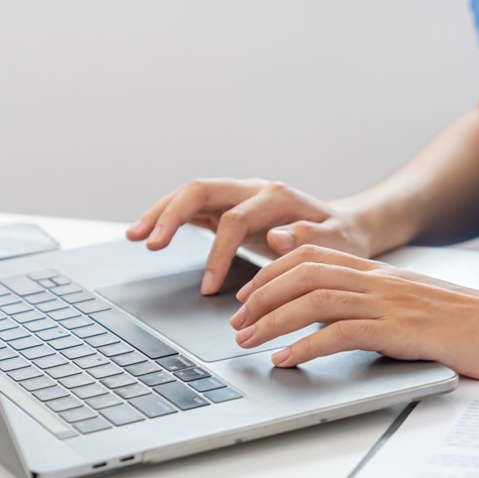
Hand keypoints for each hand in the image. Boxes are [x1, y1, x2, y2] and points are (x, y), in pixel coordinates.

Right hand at [126, 179, 375, 294]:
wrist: (343, 228)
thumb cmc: (341, 240)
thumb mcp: (338, 243)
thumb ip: (311, 239)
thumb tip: (280, 237)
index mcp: (277, 197)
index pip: (235, 218)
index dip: (218, 253)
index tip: (209, 288)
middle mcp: (252, 189)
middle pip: (202, 190)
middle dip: (172, 215)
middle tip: (149, 243)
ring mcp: (237, 196)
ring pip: (191, 194)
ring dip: (161, 213)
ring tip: (135, 236)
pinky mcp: (227, 207)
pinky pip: (193, 208)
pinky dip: (169, 219)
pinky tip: (148, 234)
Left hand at [228, 244, 478, 379]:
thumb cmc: (465, 323)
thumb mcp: (410, 306)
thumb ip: (374, 307)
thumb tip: (333, 326)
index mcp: (378, 272)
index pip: (311, 257)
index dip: (271, 273)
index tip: (247, 296)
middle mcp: (378, 281)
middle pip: (303, 273)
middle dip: (261, 296)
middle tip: (235, 322)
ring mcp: (389, 304)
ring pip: (315, 300)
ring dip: (273, 321)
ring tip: (247, 342)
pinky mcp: (401, 331)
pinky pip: (342, 333)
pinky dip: (307, 347)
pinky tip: (286, 360)